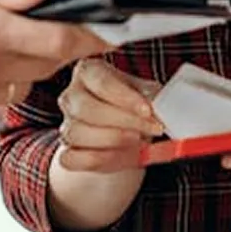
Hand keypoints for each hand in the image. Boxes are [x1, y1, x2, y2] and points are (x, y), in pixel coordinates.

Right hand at [54, 59, 165, 174]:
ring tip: (139, 140)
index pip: (102, 82)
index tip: (148, 111)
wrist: (130, 138)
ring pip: (77, 133)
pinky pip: (72, 158)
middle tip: (151, 128)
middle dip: (124, 121)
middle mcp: (71, 95)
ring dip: (114, 140)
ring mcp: (65, 124)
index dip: (126, 98)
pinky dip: (99, 159)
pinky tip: (121, 155)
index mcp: (89, 71)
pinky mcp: (65, 152)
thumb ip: (153, 97)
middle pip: (86, 108)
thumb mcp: (147, 95)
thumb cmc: (136, 109)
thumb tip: (165, 104)